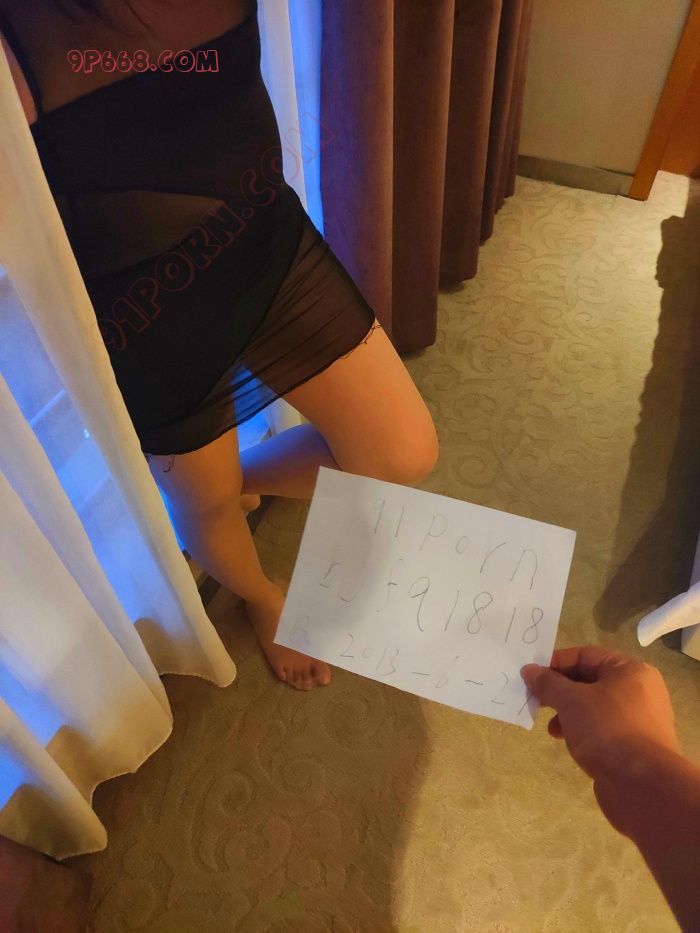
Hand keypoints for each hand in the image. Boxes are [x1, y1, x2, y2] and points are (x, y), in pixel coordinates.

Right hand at [521, 646, 679, 781]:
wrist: (641, 785)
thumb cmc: (607, 729)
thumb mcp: (571, 701)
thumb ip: (548, 683)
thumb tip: (529, 670)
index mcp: (631, 671)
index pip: (586, 656)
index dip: (556, 662)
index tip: (532, 674)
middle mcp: (639, 691)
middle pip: (591, 681)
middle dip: (560, 690)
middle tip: (535, 699)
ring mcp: (639, 720)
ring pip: (595, 706)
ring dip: (568, 712)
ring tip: (549, 725)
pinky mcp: (634, 746)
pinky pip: (602, 728)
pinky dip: (581, 729)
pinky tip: (564, 739)